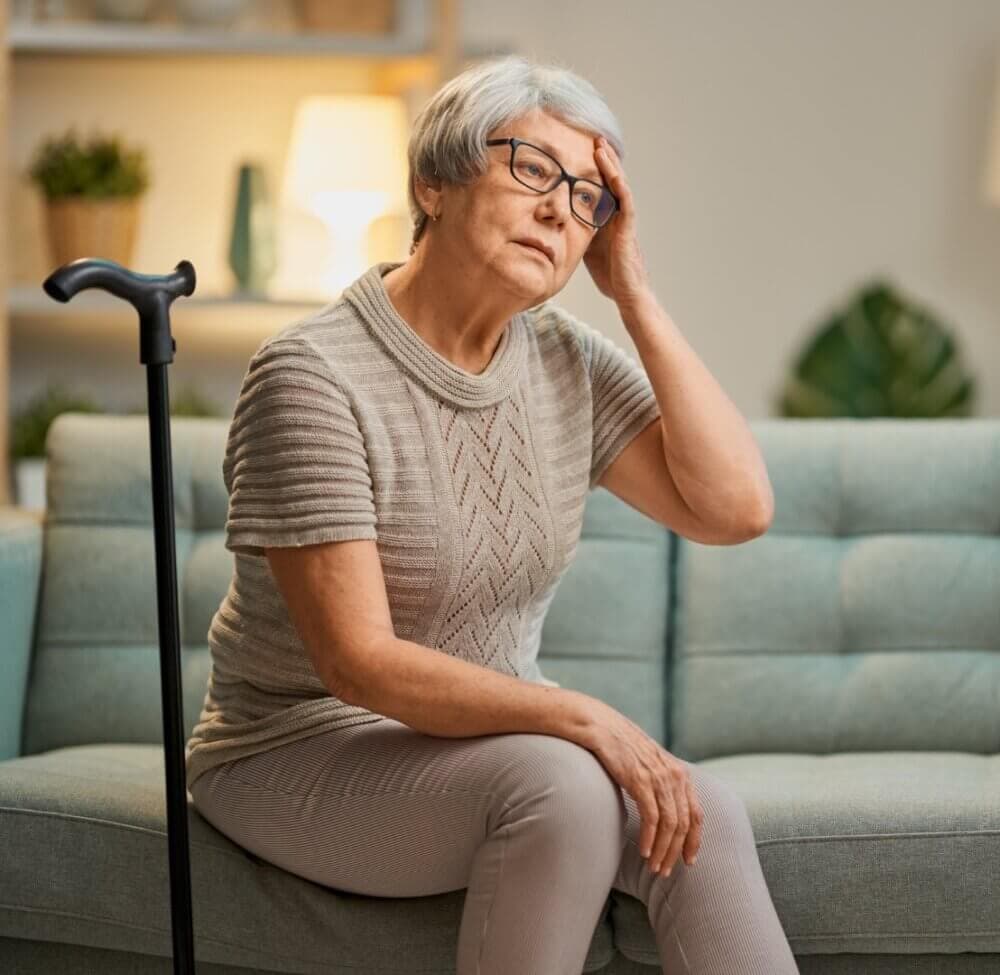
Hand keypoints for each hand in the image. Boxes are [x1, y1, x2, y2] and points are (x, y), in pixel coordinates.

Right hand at [579, 695, 702, 875]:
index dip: (694, 840)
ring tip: (654, 867)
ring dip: (663, 851)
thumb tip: (663, 808)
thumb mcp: (649, 764)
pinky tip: (644, 851)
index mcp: (680, 773)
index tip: (688, 861)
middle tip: (664, 872)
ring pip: (670, 825)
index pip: (697, 814)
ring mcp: (659, 778)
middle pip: (684, 824)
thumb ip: (660, 783)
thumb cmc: (622, 746)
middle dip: (676, 852)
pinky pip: (652, 817)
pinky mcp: (640, 780)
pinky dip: (650, 838)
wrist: (601, 726)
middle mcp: (675, 775)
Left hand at [583, 136, 651, 308]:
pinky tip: (614, 174)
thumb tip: (559, 223)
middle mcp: (619, 216)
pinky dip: (621, 188)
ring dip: (612, 166)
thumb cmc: (610, 275)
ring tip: (602, 147)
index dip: (594, 170)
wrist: (627, 294)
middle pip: (611, 181)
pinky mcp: (628, 232)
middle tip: (594, 138)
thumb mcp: (587, 247)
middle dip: (604, 160)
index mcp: (609, 218)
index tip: (583, 150)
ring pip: (620, 187)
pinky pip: (627, 205)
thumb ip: (580, 232)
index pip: (601, 187)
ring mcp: (625, 222)